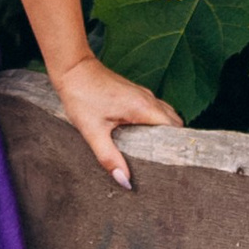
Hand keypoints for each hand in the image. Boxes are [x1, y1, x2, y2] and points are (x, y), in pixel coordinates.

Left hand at [48, 54, 177, 188]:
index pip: (175, 129)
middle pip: (174, 123)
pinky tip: (143, 137)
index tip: (176, 165)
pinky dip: (156, 123)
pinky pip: (154, 109)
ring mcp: (142, 94)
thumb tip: (125, 181)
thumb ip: (109, 157)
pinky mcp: (134, 93)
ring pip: (166, 114)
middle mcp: (148, 99)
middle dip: (173, 142)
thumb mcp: (93, 131)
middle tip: (165, 165)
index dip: (177, 147)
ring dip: (164, 132)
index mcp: (143, 107)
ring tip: (155, 154)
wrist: (72, 67)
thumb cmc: (81, 95)